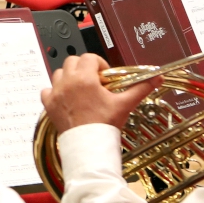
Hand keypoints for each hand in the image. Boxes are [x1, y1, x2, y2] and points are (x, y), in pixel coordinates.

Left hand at [40, 53, 159, 133]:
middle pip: (72, 61)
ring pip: (58, 74)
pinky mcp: (48, 104)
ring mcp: (55, 93)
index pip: (89, 57)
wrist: (89, 145)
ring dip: (69, 77)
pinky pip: (47, 90)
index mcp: (84, 78)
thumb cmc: (105, 125)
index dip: (99, 63)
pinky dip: (55, 91)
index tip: (105, 76)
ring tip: (82, 89)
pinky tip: (67, 99)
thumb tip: (156, 78)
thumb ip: (140, 88)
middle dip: (83, 67)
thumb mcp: (124, 104)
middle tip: (94, 81)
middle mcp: (67, 82)